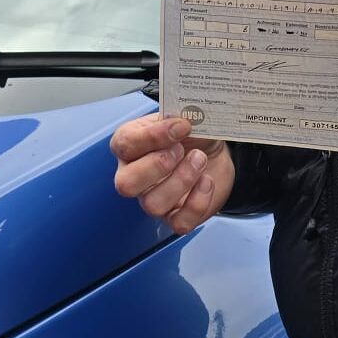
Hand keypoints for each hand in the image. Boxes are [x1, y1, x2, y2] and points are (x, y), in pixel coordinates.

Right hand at [110, 113, 235, 233]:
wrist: (213, 152)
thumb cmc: (190, 134)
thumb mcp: (185, 117)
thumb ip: (181, 115)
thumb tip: (182, 121)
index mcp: (130, 145)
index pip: (125, 144)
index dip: (153, 137)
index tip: (181, 126)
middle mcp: (134, 175)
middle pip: (126, 184)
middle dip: (157, 166)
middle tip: (180, 150)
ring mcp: (152, 198)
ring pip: (152, 205)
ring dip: (182, 181)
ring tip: (199, 159)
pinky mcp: (174, 216)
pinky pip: (179, 223)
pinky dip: (198, 202)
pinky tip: (207, 182)